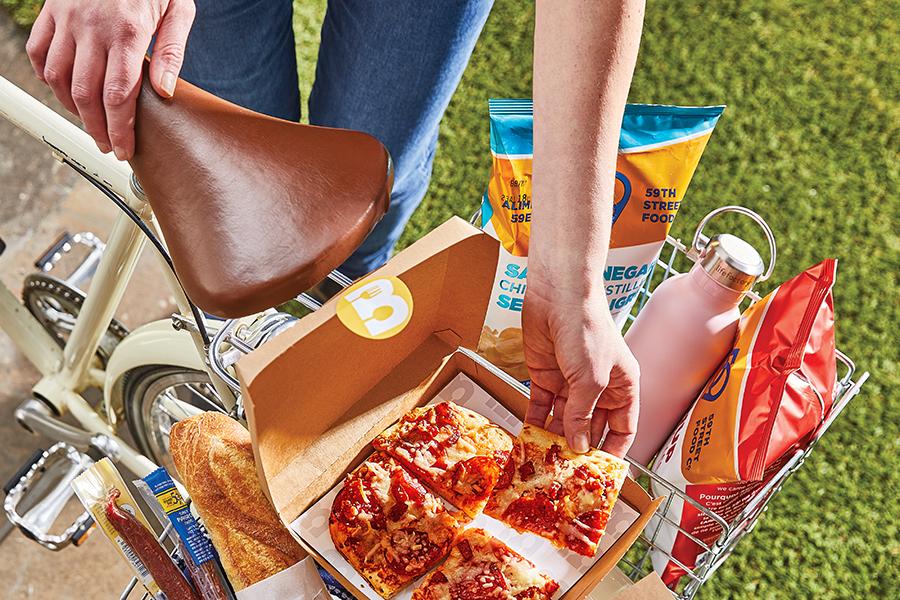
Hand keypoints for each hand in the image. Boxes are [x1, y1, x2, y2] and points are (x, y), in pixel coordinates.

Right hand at [25, 0, 195, 159]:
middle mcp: (92, 27)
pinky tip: (65, 91)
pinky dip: (48, 78)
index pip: (119, 96)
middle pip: (87, 95)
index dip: (120, 130)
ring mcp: (67, 19)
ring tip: (90, 122)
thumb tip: (166, 92)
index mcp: (128, 31)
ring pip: (58, 78)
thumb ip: (173, 52)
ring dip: (73, 108)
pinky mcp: (51, 12)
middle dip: (98, 128)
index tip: (123, 149)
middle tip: (108, 144)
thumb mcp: (178, 9)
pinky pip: (39, 52)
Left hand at [522, 280, 639, 457]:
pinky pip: (541, 406)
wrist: (558, 294)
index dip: (614, 450)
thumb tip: (578, 446)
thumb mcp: (591, 380)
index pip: (623, 428)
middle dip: (580, 448)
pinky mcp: (545, 375)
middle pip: (591, 427)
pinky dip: (536, 422)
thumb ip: (582, 415)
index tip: (601, 474)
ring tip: (545, 462)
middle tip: (567, 473)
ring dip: (555, 439)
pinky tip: (529, 439)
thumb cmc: (587, 328)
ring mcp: (570, 381)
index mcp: (623, 386)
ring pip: (564, 420)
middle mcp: (598, 386)